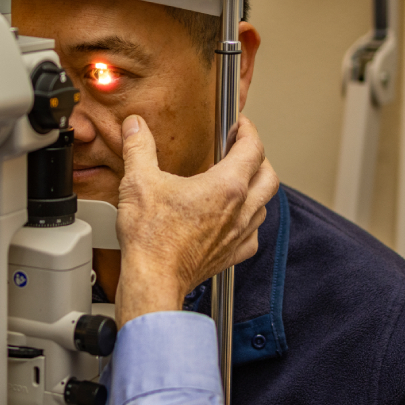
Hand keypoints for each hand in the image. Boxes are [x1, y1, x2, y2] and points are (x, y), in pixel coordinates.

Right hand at [113, 114, 278, 327]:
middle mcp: (240, 210)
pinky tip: (234, 221)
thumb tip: (135, 126)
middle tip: (243, 150)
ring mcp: (238, 235)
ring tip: (239, 182)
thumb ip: (139, 147)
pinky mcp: (231, 256)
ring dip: (257, 190)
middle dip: (259, 158)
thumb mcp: (139, 181)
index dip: (249, 131)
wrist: (153, 278)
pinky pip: (253, 236)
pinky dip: (249, 223)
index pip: (253, 149)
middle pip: (268, 177)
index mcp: (226, 187)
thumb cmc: (150, 236)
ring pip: (264, 206)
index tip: (241, 125)